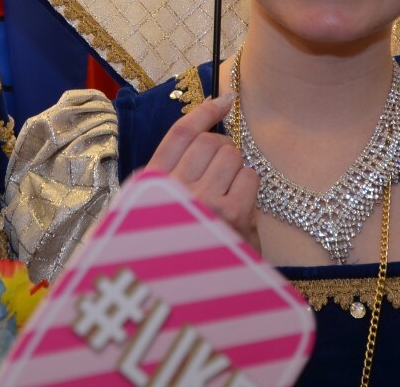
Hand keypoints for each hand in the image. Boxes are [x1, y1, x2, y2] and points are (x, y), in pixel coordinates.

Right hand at [146, 92, 258, 250]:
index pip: (179, 134)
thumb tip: (202, 137)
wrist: (184, 297)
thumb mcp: (153, 211)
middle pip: (210, 142)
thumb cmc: (170, 252)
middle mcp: (175, 189)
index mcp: (149, 185)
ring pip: (232, 156)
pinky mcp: (232, 215)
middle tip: (219, 172)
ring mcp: (205, 201)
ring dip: (234, 170)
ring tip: (225, 195)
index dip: (203, 112)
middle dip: (220, 150)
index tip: (223, 101)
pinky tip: (237, 208)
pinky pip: (249, 177)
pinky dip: (247, 187)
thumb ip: (168, 177)